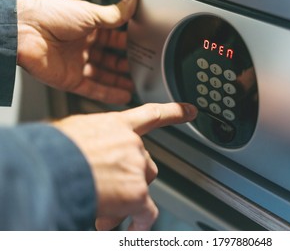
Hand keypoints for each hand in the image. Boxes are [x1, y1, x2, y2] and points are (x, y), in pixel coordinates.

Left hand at [17, 0, 137, 103]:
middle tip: (142, 69)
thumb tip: (132, 1)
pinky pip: (93, 90)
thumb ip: (115, 14)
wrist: (22, 30)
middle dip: (125, 64)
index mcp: (86, 28)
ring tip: (136, 86)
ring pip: (103, 76)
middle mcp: (81, 46)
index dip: (127, 44)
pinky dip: (109, 94)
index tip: (142, 48)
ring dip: (119, 82)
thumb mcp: (89, 13)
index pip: (112, 38)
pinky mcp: (70, 80)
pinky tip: (123, 96)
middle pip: (109, 59)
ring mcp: (76, 64)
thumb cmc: (48, 15)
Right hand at [53, 103, 197, 229]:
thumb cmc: (53, 149)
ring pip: (142, 187)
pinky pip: (147, 212)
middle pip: (145, 163)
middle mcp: (132, 144)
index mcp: (116, 125)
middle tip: (110, 189)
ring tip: (103, 207)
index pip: (151, 115)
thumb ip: (92, 140)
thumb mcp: (73, 132)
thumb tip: (85, 152)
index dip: (174, 112)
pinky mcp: (137, 193)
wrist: (49, 167)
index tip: (191, 110)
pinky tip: (132, 228)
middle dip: (130, 178)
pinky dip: (140, 221)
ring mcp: (137, 168)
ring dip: (127, 199)